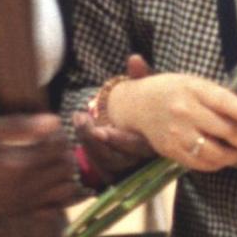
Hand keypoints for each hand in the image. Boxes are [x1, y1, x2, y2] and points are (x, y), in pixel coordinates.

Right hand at [0, 112, 78, 220]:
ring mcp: (20, 204)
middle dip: (64, 152)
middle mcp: (23, 188)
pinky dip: (56, 198)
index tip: (47, 126)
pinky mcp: (14, 212)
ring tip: (48, 160)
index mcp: (17, 164)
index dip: (58, 133)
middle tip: (48, 141)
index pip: (59, 147)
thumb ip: (18, 126)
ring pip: (64, 191)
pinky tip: (45, 183)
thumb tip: (53, 121)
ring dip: (64, 173)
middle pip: (66, 169)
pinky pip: (50, 212)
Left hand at [73, 54, 154, 182]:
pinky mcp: (115, 177)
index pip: (138, 149)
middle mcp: (144, 162)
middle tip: (82, 121)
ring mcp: (129, 172)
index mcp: (156, 144)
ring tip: (80, 119)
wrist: (141, 124)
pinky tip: (80, 129)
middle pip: (116, 161)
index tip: (99, 130)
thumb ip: (141, 77)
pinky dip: (86, 151)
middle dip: (95, 142)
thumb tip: (134, 59)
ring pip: (104, 165)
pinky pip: (97, 171)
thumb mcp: (146, 90)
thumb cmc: (145, 106)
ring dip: (87, 143)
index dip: (119, 141)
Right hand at [106, 72, 236, 170]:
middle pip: (226, 131)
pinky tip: (221, 157)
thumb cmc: (172, 91)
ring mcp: (178, 134)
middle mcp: (185, 111)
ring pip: (216, 153)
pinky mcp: (172, 151)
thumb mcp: (194, 83)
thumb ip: (219, 96)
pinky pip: (202, 164)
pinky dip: (217, 163)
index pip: (227, 103)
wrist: (137, 105)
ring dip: (233, 155)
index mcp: (194, 89)